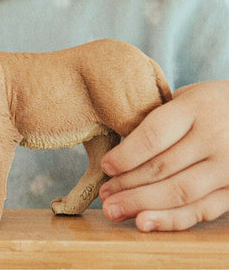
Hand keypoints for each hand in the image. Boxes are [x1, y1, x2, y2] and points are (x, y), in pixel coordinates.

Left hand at [99, 81, 228, 231]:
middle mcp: (213, 137)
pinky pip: (202, 210)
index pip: (153, 135)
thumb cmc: (209, 104)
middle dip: (127, 185)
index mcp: (195, 108)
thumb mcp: (185, 97)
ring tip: (114, 210)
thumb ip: (158, 118)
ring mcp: (228, 166)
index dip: (126, 155)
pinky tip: (145, 222)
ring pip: (179, 192)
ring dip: (141, 204)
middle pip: (162, 167)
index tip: (106, 166)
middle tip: (104, 195)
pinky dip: (171, 219)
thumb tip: (119, 149)